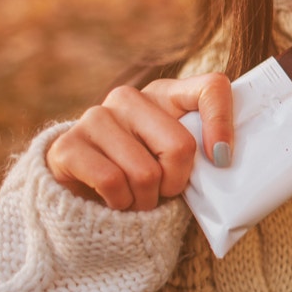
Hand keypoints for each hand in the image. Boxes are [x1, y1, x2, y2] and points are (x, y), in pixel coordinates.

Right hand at [46, 73, 234, 210]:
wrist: (83, 194)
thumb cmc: (146, 174)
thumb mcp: (178, 159)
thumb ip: (201, 152)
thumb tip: (224, 161)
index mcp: (167, 93)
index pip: (211, 87)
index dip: (222, 122)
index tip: (222, 159)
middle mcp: (130, 97)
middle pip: (180, 145)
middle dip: (177, 182)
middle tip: (165, 192)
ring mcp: (96, 117)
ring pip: (145, 172)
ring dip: (147, 200)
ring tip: (138, 199)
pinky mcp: (67, 146)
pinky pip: (112, 182)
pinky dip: (121, 203)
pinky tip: (115, 202)